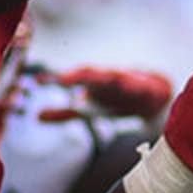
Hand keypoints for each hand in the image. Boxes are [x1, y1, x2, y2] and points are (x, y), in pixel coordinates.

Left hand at [39, 66, 173, 121]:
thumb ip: (66, 113)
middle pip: (92, 75)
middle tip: (61, 80)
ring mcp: (129, 82)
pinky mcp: (147, 89)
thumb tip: (38, 116)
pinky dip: (135, 84)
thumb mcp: (90, 109)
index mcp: (93, 84)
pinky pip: (141, 86)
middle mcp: (109, 80)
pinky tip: (128, 84)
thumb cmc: (119, 100)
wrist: (155, 99)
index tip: (39, 80)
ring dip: (105, 77)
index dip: (57, 80)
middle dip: (78, 77)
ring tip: (92, 79)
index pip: (73, 79)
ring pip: (116, 77)